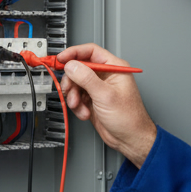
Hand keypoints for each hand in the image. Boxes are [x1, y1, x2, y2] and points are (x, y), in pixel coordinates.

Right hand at [56, 43, 156, 167]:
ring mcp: (98, 88)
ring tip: (80, 105)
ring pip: (75, 83)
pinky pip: (76, 96)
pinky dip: (77, 105)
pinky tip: (85, 112)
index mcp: (115, 68)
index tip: (60, 60)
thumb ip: (86, 78)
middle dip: (71, 81)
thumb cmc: (129, 118)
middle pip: (79, 68)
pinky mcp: (92, 99)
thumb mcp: (105, 95)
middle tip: (70, 90)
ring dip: (73, 96)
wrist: (130, 139)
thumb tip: (71, 65)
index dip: (74, 53)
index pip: (90, 52)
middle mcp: (106, 76)